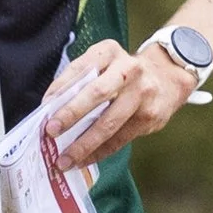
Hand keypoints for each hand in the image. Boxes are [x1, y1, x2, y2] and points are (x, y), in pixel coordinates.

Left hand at [50, 35, 201, 168]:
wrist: (169, 77)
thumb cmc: (123, 73)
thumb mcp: (103, 62)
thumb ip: (79, 79)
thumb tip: (50, 109)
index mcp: (109, 52)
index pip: (80, 69)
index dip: (60, 89)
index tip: (43, 108)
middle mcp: (129, 69)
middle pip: (97, 93)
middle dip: (71, 114)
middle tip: (50, 131)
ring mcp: (142, 94)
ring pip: (109, 123)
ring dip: (83, 144)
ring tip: (63, 160)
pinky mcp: (150, 117)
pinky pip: (119, 139)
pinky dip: (98, 152)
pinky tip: (83, 161)